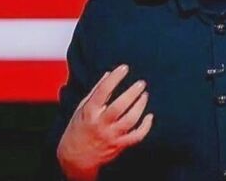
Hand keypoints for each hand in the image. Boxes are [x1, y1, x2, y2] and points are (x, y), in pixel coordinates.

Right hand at [57, 64, 153, 180]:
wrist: (75, 158)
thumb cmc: (78, 129)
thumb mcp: (82, 108)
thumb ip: (96, 91)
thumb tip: (109, 73)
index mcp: (89, 112)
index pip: (102, 91)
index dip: (114, 78)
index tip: (124, 68)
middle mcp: (100, 123)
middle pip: (119, 106)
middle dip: (132, 93)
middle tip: (141, 83)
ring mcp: (111, 136)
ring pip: (130, 120)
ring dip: (140, 106)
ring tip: (144, 95)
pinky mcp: (119, 145)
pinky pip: (136, 136)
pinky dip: (145, 127)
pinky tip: (149, 116)